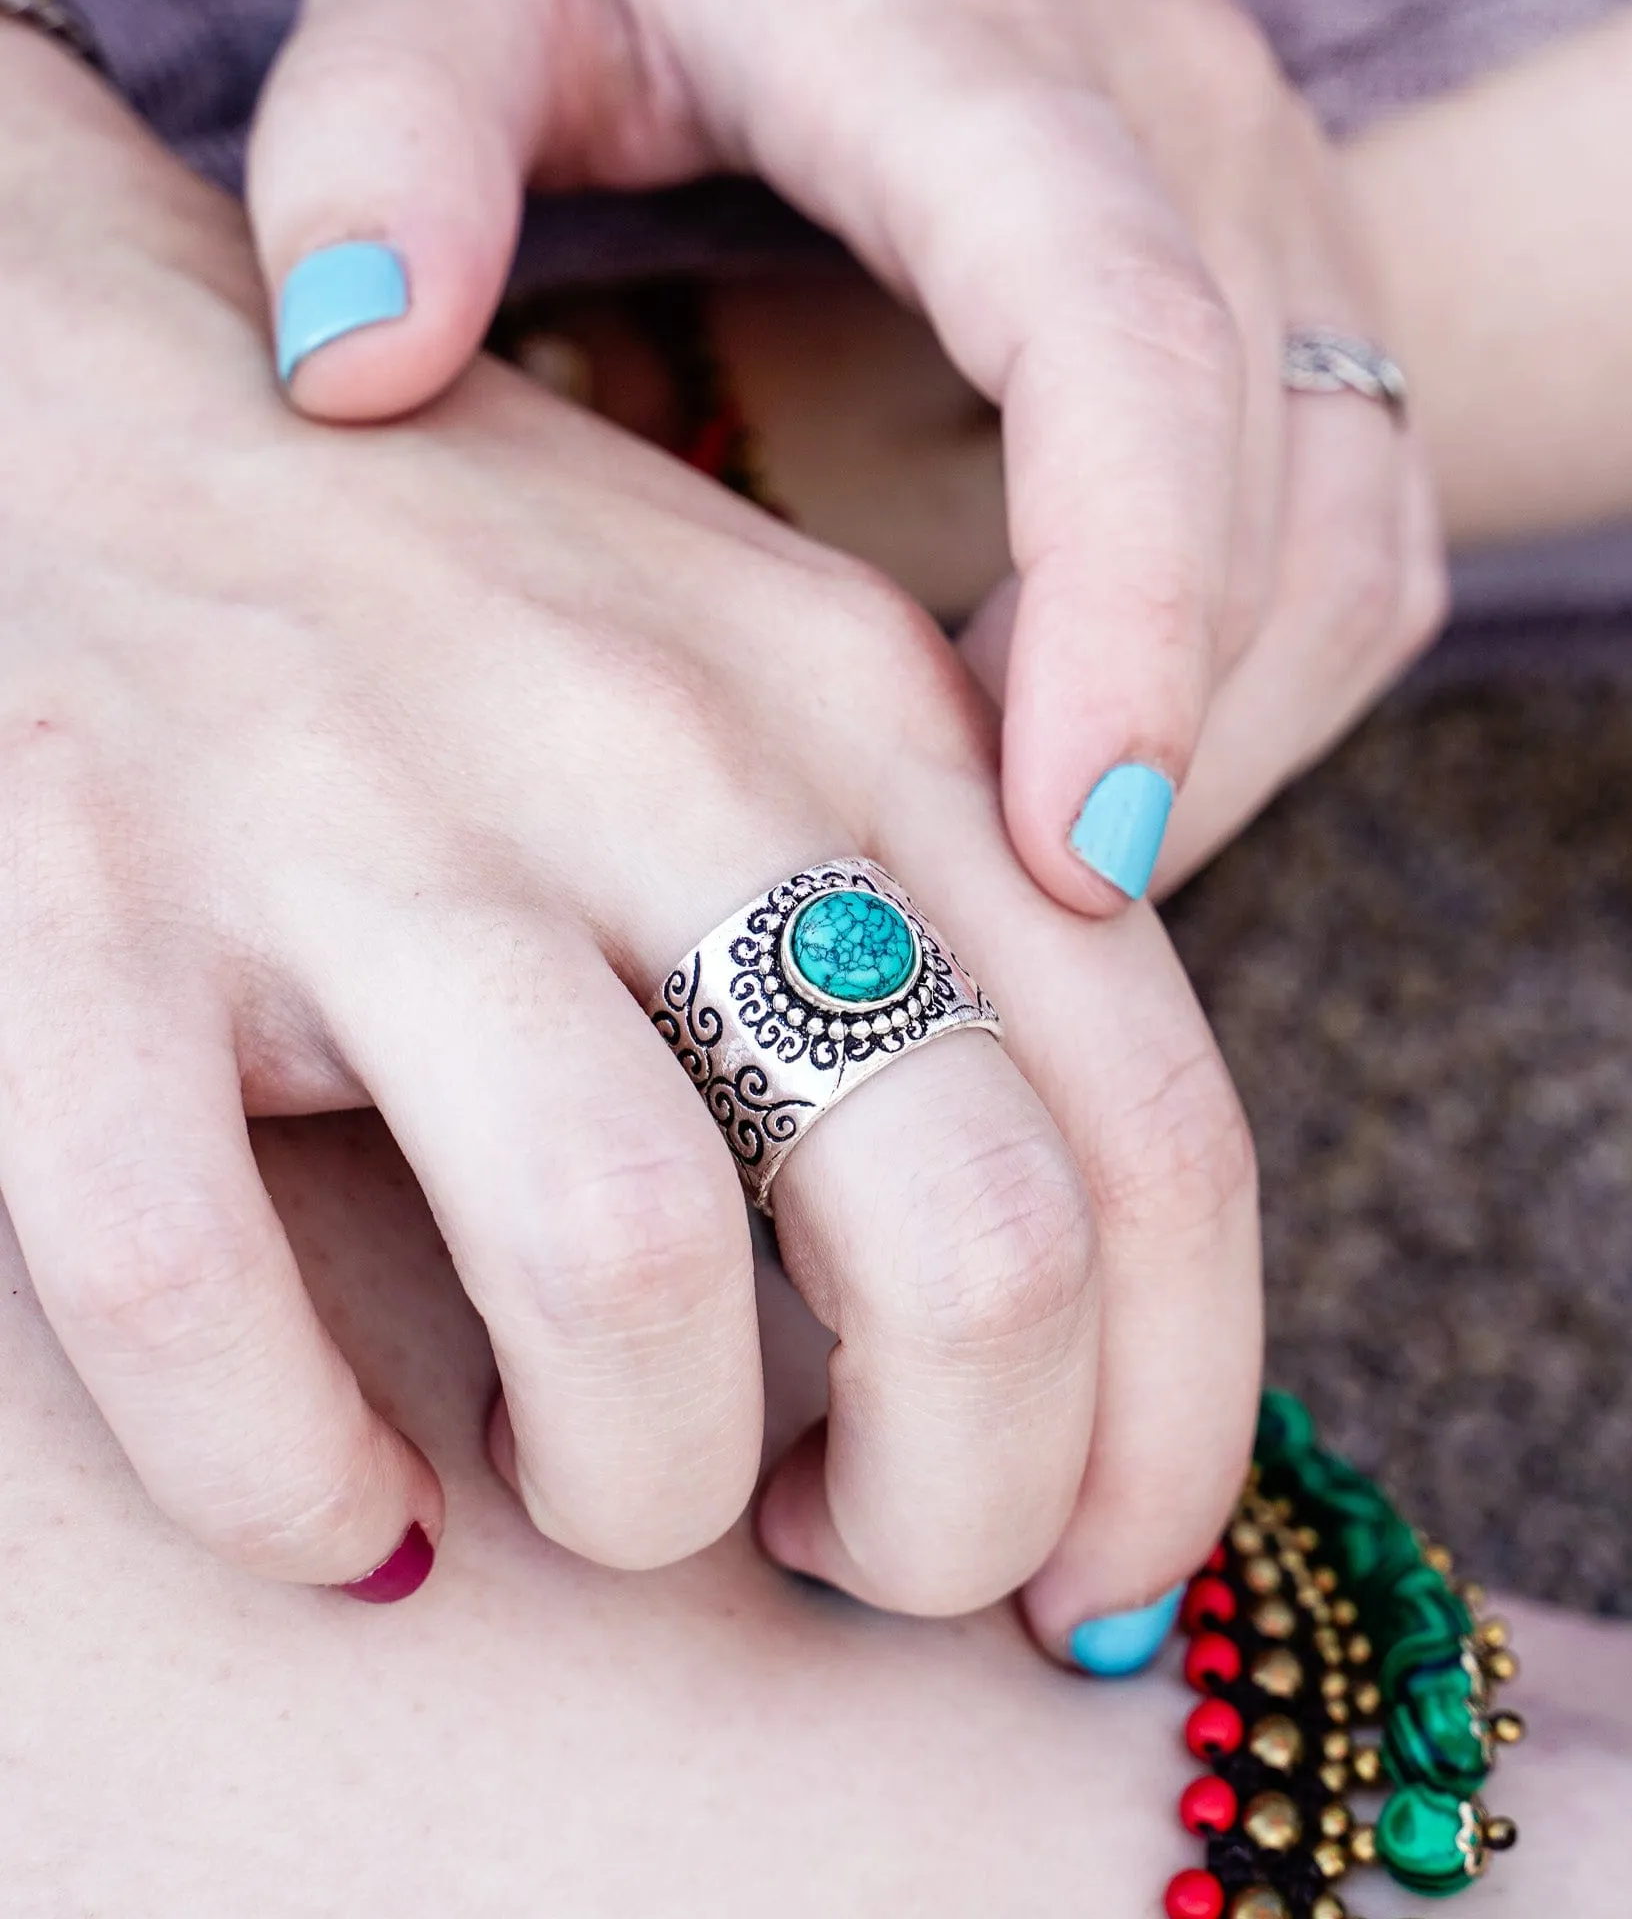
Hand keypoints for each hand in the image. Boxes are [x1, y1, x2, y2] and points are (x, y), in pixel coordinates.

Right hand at [0, 28, 1258, 1649]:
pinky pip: (205, 1296)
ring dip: (644, 1488)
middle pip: (975, 1238)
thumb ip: (954, 960)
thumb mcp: (778, 725)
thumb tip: (1076, 1325)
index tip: (1102, 1580)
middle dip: (961, 1505)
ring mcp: (364, 809)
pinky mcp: (76, 894)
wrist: (81, 400)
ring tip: (595, 1480)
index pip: (1157, 1128)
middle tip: (856, 1555)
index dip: (1173, 1422)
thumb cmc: (472, 624)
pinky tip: (341, 1502)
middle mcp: (663, 746)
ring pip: (631, 1276)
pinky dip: (292, 1477)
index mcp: (876, 717)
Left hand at [246, 0, 1443, 909]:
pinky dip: (1266, 678)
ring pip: (1344, 530)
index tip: (1065, 846)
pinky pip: (1364, 522)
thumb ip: (396, 118)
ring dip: (1223, 730)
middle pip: (1266, 477)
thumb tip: (350, 363)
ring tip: (1041, 877)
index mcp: (972, 48)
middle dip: (1174, 740)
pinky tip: (1107, 745)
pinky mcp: (1311, 270)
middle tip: (1023, 949)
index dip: (1128, 601)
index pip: (1121, 332)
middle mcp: (1182, 113)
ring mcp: (1280, 194)